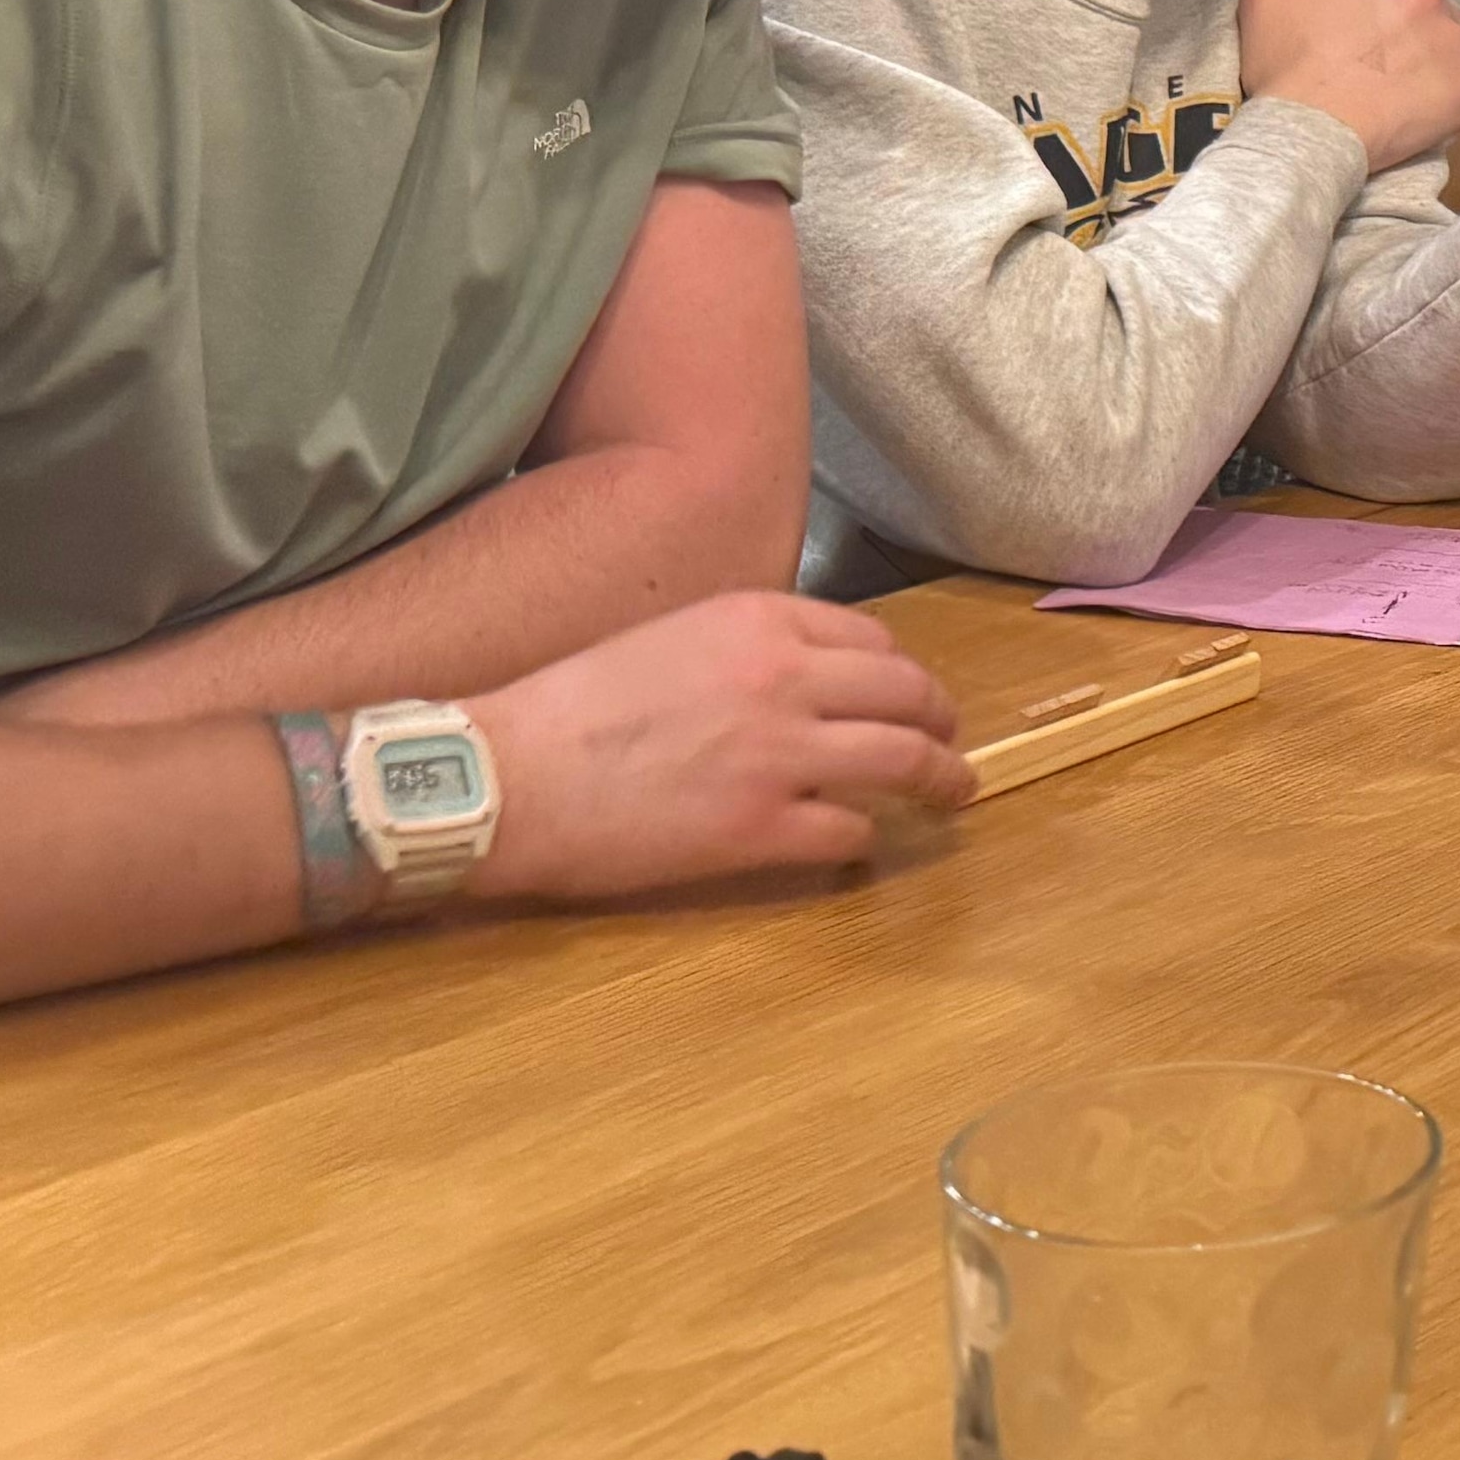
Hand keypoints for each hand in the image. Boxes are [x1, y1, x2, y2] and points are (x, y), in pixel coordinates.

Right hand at [472, 593, 967, 901]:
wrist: (505, 775)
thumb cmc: (572, 707)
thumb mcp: (672, 639)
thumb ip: (748, 649)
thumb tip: (808, 680)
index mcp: (759, 620)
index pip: (873, 639)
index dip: (898, 672)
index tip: (904, 693)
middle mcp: (786, 677)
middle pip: (908, 694)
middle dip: (941, 720)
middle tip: (950, 741)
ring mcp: (782, 755)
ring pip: (905, 761)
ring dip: (941, 778)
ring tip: (954, 792)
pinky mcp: (764, 828)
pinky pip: (852, 830)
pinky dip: (866, 837)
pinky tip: (860, 840)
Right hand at [1236, 0, 1459, 174]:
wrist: (1308, 132)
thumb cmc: (1283, 73)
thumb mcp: (1263, 2)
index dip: (1391, 23)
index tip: (1375, 51)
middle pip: (1439, 16)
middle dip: (1427, 41)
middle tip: (1402, 79)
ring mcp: (1453, 42)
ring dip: (1459, 67)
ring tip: (1431, 100)